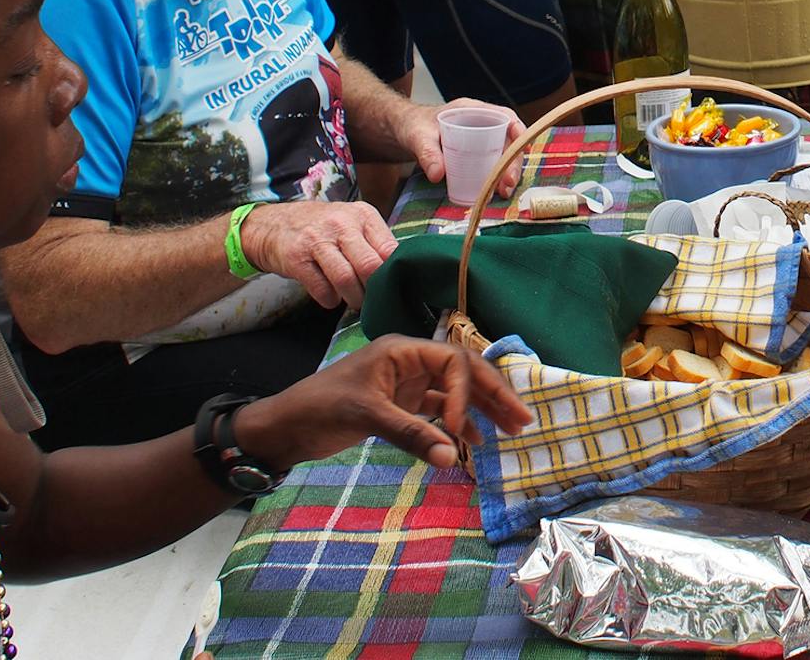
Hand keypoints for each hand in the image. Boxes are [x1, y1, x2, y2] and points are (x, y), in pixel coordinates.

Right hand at [238, 199, 400, 310]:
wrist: (272, 224)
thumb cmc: (321, 228)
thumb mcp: (351, 223)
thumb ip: (375, 242)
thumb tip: (399, 270)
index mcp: (362, 215)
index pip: (390, 249)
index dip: (392, 273)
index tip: (390, 285)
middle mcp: (341, 224)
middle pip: (370, 265)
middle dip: (374, 290)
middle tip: (373, 299)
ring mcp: (317, 240)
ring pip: (346, 279)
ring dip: (353, 298)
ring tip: (354, 301)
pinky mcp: (297, 258)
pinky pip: (322, 289)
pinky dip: (330, 300)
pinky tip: (331, 296)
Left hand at [240, 333, 533, 469]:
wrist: (286, 427)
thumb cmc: (320, 408)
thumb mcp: (366, 416)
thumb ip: (411, 434)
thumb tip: (452, 458)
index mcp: (404, 350)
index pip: (454, 361)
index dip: (466, 393)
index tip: (460, 429)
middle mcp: (411, 362)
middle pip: (464, 373)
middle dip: (493, 395)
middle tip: (523, 420)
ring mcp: (407, 384)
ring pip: (455, 393)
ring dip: (481, 411)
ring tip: (511, 431)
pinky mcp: (400, 405)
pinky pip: (439, 410)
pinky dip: (457, 425)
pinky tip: (473, 442)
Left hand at [405, 98, 524, 195]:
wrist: (401, 131)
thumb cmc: (411, 126)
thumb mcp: (417, 137)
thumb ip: (427, 153)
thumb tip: (438, 175)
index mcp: (471, 111)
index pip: (504, 116)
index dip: (518, 129)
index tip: (523, 146)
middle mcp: (480, 123)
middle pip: (507, 140)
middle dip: (512, 161)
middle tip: (508, 182)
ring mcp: (479, 139)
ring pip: (502, 154)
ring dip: (507, 172)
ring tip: (504, 191)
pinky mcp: (474, 154)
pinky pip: (491, 163)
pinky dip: (496, 177)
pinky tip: (495, 192)